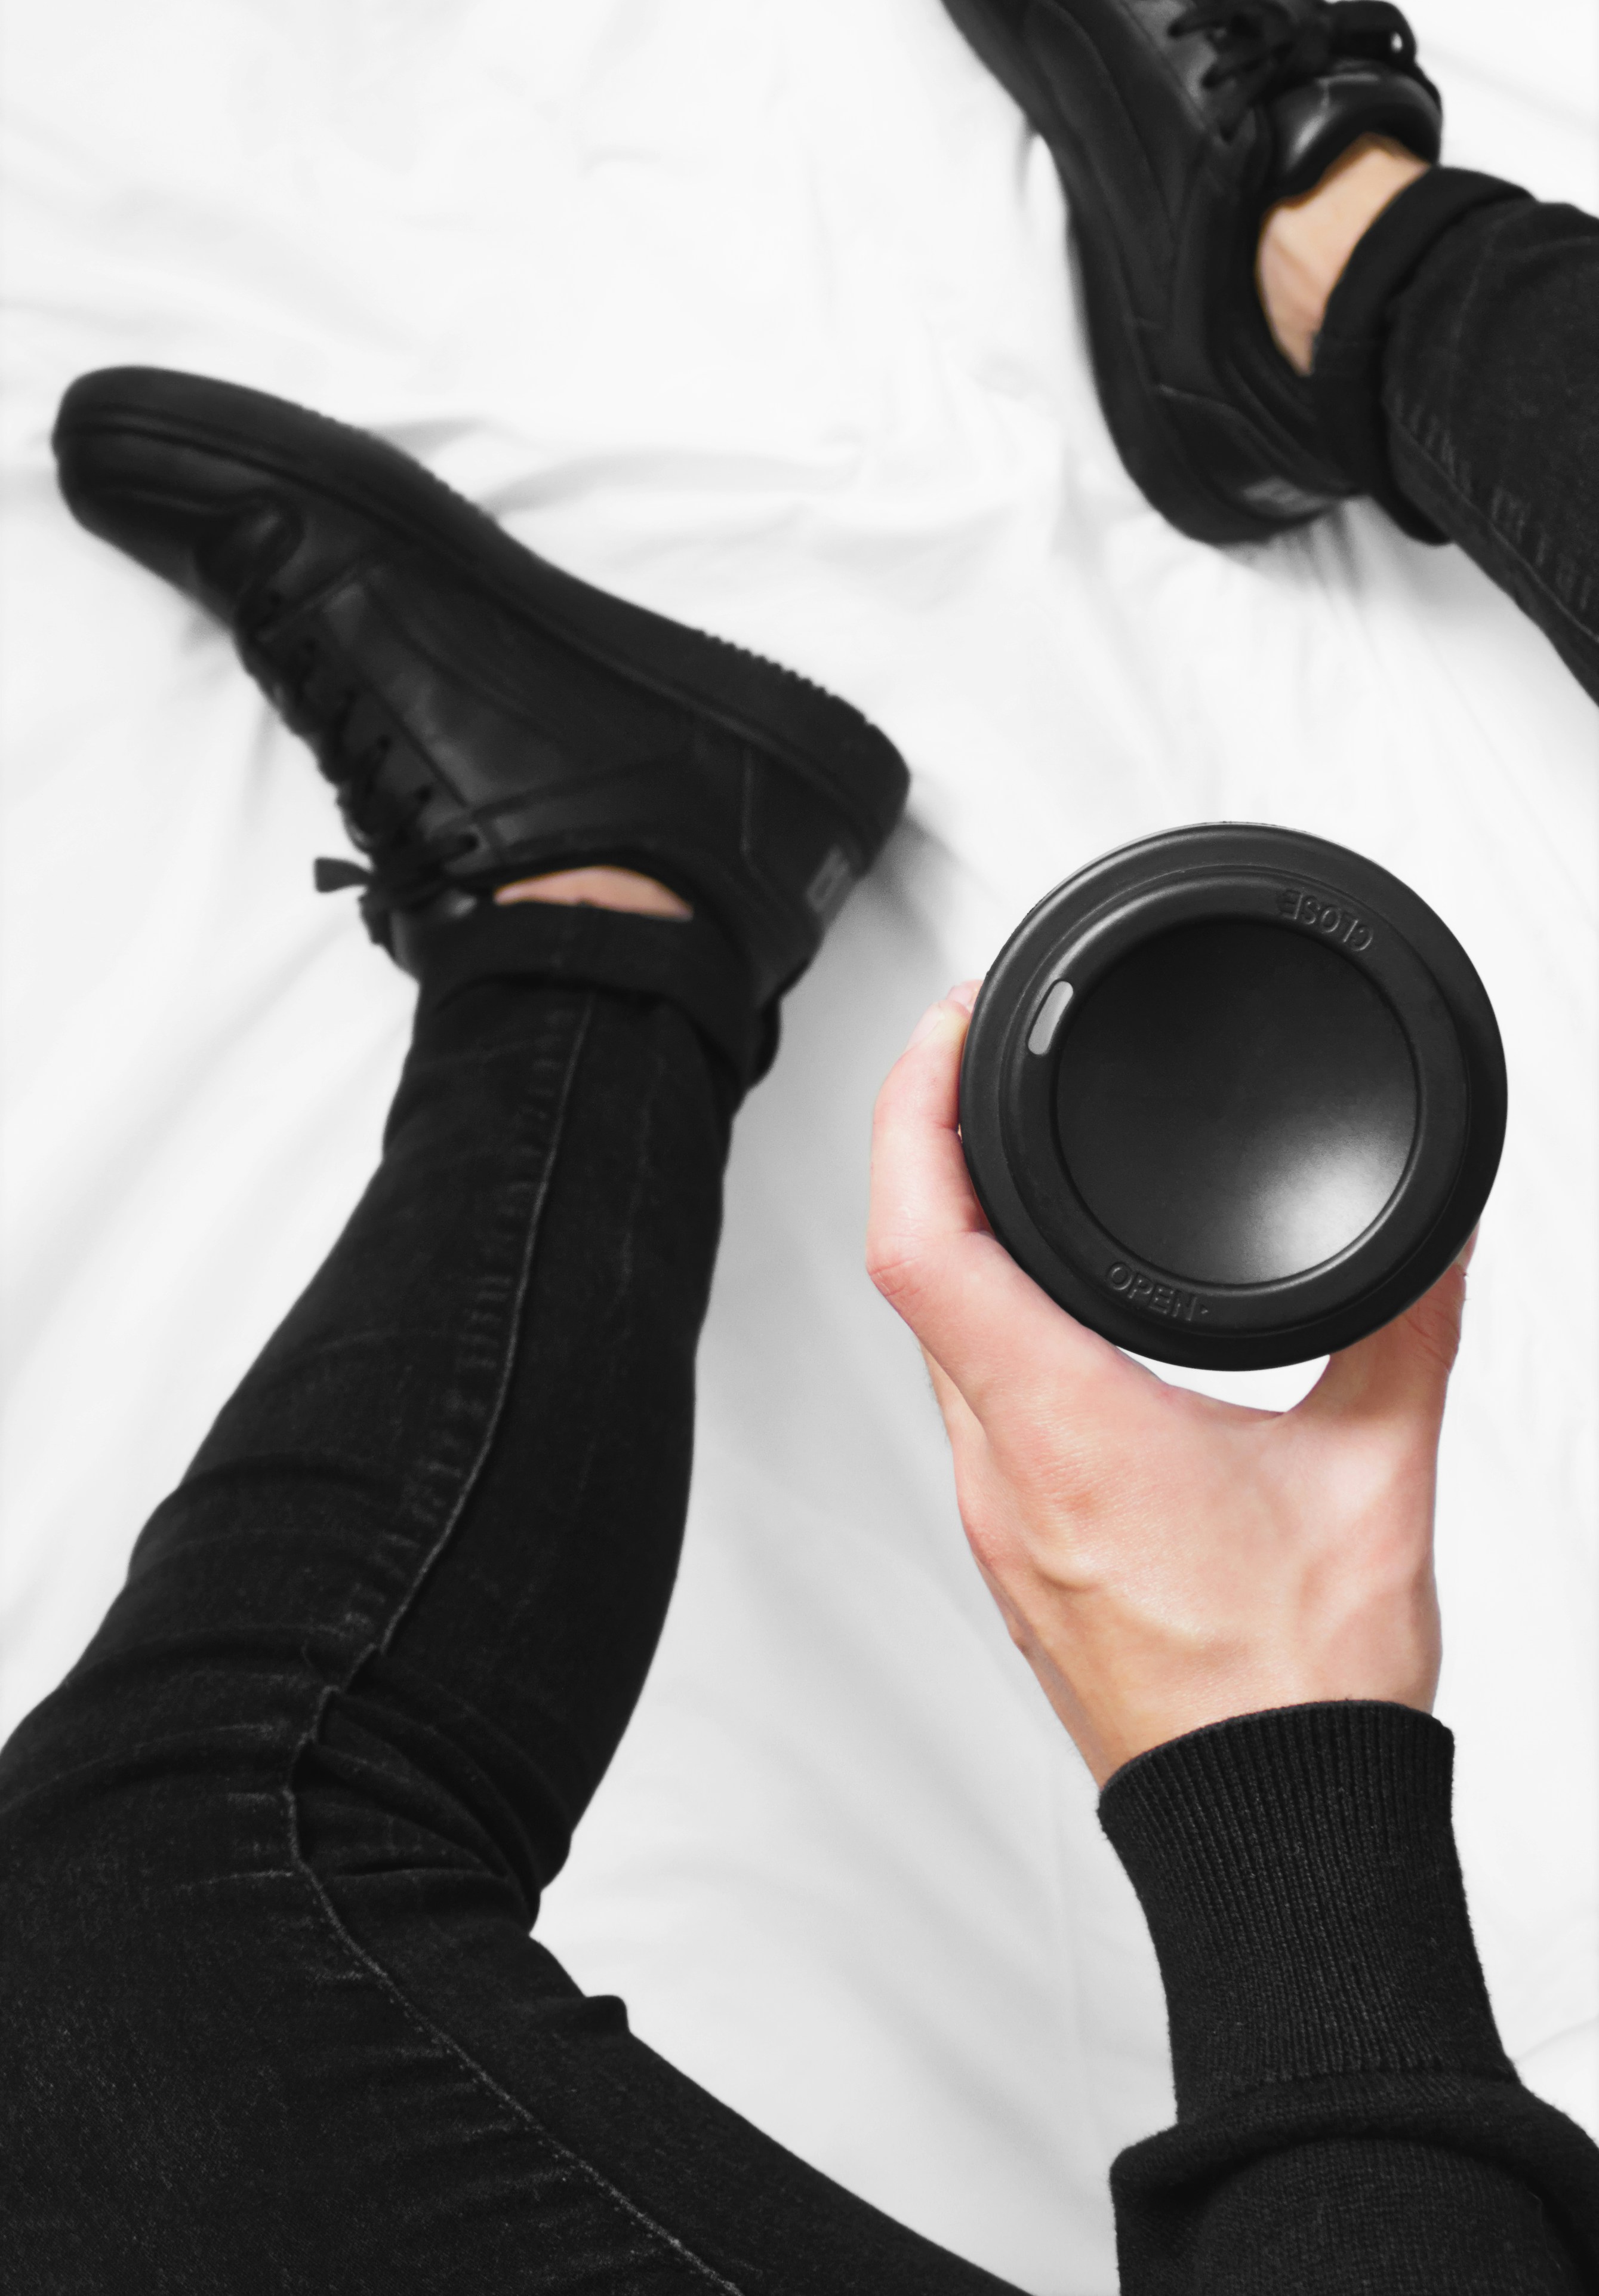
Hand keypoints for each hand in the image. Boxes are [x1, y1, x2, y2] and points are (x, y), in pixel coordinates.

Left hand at [866, 985, 1470, 1786]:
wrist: (1272, 1840)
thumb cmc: (1305, 1694)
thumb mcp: (1377, 1479)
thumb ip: (1406, 1333)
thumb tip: (1439, 1240)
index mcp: (1068, 1435)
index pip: (926, 1245)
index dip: (914, 1116)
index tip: (949, 1034)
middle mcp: (1004, 1475)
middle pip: (913, 1273)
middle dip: (927, 1145)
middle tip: (971, 1056)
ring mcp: (999, 1521)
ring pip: (935, 1339)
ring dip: (951, 1232)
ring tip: (991, 1145)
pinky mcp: (1019, 1553)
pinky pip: (967, 1400)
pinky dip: (982, 1314)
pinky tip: (1032, 1292)